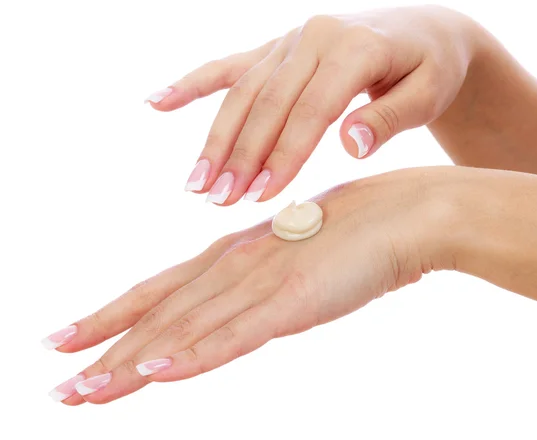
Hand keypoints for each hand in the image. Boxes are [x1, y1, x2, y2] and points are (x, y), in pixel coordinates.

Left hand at [46, 167, 457, 403]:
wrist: (410, 211)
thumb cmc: (362, 233)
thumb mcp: (302, 258)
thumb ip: (271, 281)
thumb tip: (252, 304)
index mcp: (239, 254)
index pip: (163, 289)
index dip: (114, 315)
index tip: (73, 338)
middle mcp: (238, 265)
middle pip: (160, 312)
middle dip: (104, 347)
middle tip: (58, 379)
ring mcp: (263, 282)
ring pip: (185, 328)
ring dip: (131, 363)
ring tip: (83, 393)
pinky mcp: (295, 300)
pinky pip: (236, 335)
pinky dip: (193, 355)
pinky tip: (156, 374)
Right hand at [146, 6, 475, 204]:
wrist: (423, 32)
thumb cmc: (431, 70)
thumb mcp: (428, 94)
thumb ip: (389, 118)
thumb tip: (348, 145)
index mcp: (354, 48)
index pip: (311, 111)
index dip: (283, 155)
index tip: (259, 197)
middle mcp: (315, 35)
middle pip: (268, 103)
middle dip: (241, 154)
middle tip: (218, 201)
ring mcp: (291, 39)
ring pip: (243, 91)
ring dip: (215, 137)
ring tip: (195, 183)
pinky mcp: (277, 46)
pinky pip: (229, 65)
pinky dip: (192, 84)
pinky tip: (156, 101)